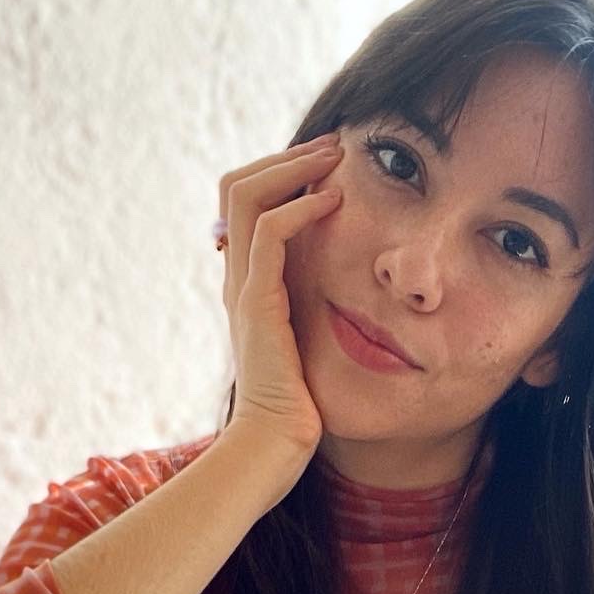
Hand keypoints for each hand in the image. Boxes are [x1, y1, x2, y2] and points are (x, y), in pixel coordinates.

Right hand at [219, 132, 344, 464]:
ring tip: (335, 158)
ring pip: (246, 195)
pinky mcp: (257, 304)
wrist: (274, 446)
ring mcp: (243, 289)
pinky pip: (269, 233)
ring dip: (293, 167)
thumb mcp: (312, 350)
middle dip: (286, 158)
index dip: (281, 175)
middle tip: (333, 147)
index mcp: (249, 287)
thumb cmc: (299, 410)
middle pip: (236, 187)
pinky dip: (300, 207)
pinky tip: (336, 202)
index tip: (328, 167)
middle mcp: (238, 280)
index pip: (245, 206)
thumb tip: (357, 300)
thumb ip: (318, 318)